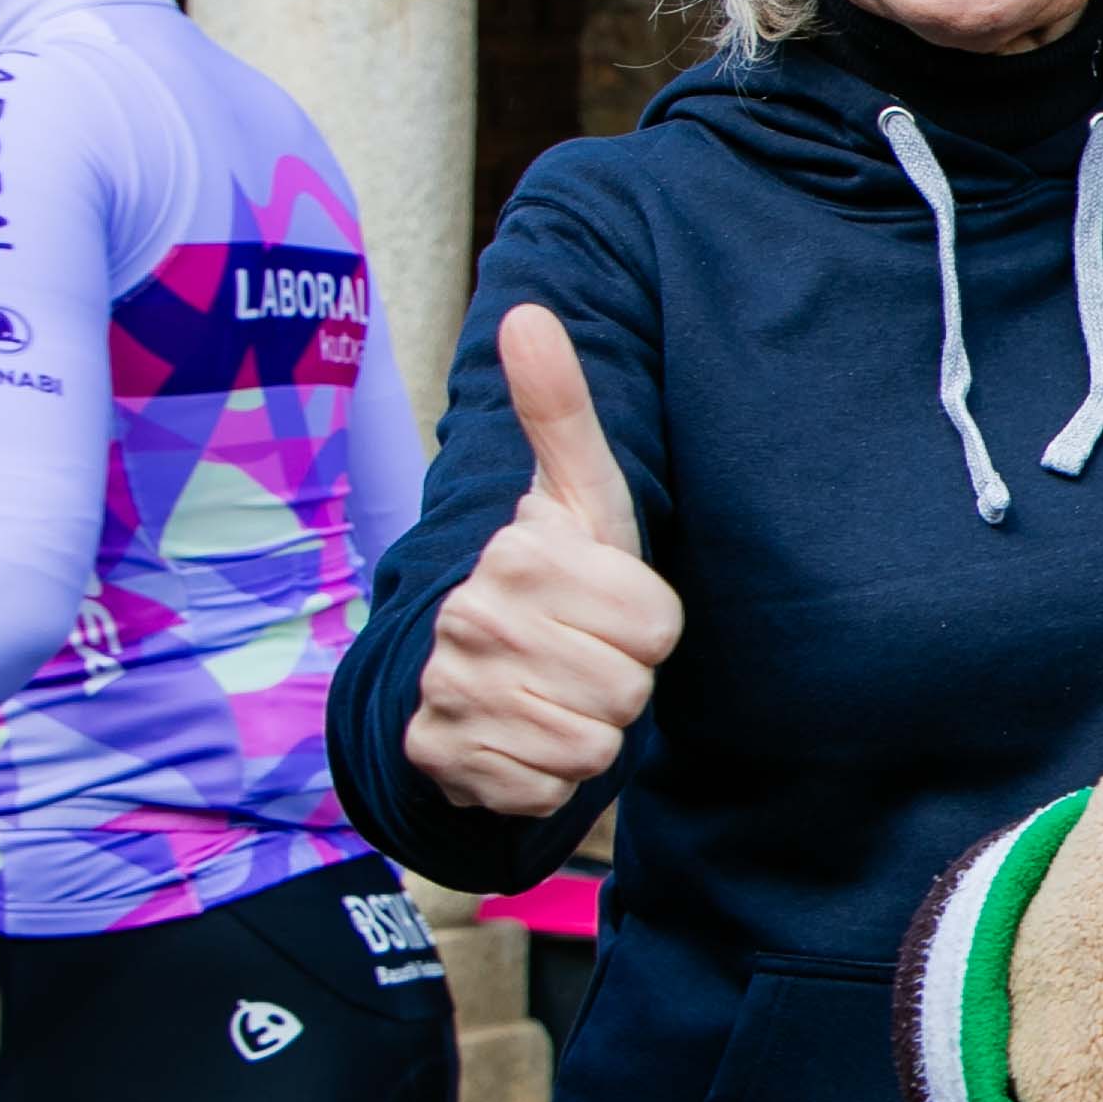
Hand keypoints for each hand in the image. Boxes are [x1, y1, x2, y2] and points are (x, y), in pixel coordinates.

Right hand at [406, 305, 683, 814]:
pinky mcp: (443, 760)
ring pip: (595, 744)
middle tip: (580, 653)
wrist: (465, 668)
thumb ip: (561, 409)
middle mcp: (472, 621)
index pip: (659, 626)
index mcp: (519, 555)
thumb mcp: (575, 495)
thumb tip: (528, 311)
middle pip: (631, 688)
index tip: (604, 605)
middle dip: (621, 679)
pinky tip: (520, 735)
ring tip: (553, 691)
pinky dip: (546, 777)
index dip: (649, 626)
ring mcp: (452, 694)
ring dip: (589, 729)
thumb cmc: (549, 576)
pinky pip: (548, 790)